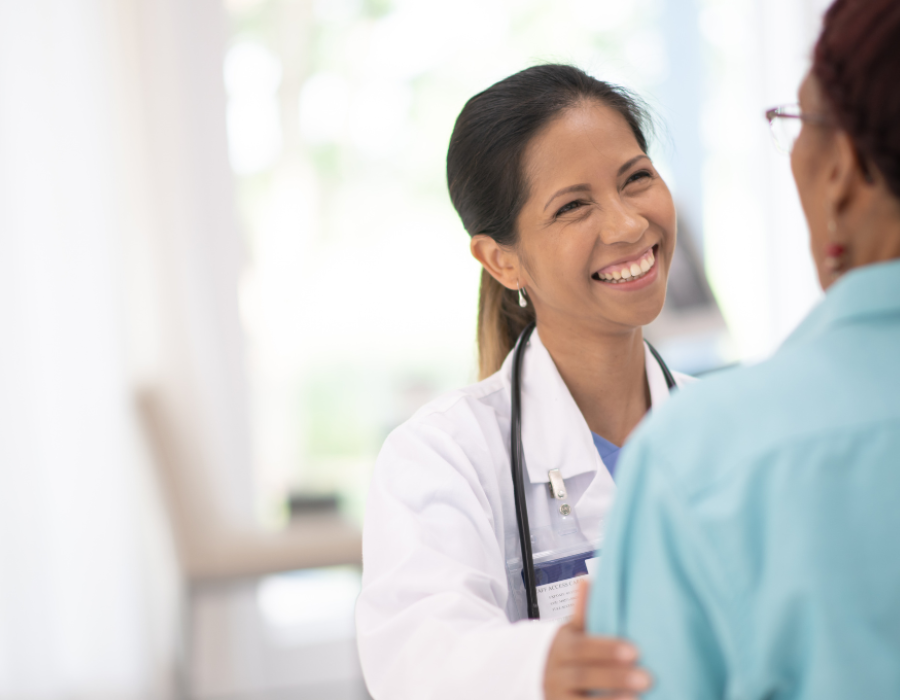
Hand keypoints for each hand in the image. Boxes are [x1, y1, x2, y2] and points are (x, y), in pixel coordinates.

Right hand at [543, 577, 651, 698]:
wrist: (539, 678)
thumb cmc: (567, 652)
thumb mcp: (571, 632)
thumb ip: (582, 611)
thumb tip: (585, 580)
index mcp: (561, 646)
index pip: (581, 648)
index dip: (606, 649)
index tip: (634, 651)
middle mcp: (556, 673)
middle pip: (583, 675)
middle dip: (615, 677)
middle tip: (647, 678)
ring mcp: (558, 696)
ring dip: (611, 699)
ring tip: (638, 698)